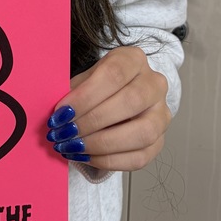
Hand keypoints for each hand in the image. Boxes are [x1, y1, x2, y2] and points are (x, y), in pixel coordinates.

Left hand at [46, 46, 170, 170]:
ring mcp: (161, 115)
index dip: (86, 95)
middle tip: (65, 132)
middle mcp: (155, 84)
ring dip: (102, 143)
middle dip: (93, 120)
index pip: (114, 74)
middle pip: (131, 101)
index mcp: (134, 59)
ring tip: (73, 147)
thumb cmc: (97, 85)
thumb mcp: (84, 78)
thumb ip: (74, 91)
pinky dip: (109, 160)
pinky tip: (86, 156)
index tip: (61, 112)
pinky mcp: (159, 143)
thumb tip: (59, 114)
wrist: (117, 97)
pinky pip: (140, 157)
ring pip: (142, 133)